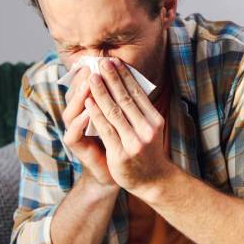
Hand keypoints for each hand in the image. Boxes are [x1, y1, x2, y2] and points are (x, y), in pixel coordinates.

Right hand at [62, 65, 117, 189]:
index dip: (95, 73)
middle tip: (95, 66)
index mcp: (90, 107)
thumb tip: (130, 72)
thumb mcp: (126, 117)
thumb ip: (122, 99)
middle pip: (77, 94)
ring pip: (71, 111)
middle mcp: (79, 116)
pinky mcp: (75, 146)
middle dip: (86, 79)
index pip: (87, 86)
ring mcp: (75, 131)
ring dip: (80, 96)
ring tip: (90, 83)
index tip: (106, 60)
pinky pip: (74, 132)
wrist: (126, 172)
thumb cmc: (125, 141)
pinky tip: (88, 112)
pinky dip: (81, 122)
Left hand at [85, 58, 174, 196]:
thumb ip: (141, 111)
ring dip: (101, 92)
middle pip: (126, 98)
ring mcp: (134, 142)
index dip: (125, 76)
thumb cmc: (148, 151)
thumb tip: (129, 84)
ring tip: (92, 77)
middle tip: (102, 61)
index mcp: (155, 120)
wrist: (152, 181)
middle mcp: (146, 129)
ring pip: (114, 111)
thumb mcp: (150, 129)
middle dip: (112, 78)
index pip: (137, 93)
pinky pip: (105, 129)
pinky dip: (96, 114)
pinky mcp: (120, 153)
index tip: (115, 62)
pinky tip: (88, 102)